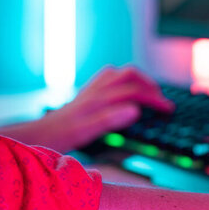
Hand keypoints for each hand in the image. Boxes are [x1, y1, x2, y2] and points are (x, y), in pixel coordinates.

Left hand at [39, 66, 173, 152]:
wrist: (40, 134)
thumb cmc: (61, 136)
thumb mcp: (86, 132)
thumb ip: (110, 120)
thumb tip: (135, 110)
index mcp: (100, 99)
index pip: (136, 92)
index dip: (156, 99)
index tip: (169, 109)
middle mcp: (96, 90)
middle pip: (130, 76)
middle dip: (151, 85)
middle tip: (162, 101)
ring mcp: (91, 89)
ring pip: (120, 73)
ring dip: (138, 79)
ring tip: (149, 92)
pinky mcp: (87, 93)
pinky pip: (109, 77)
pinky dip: (123, 80)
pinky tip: (125, 92)